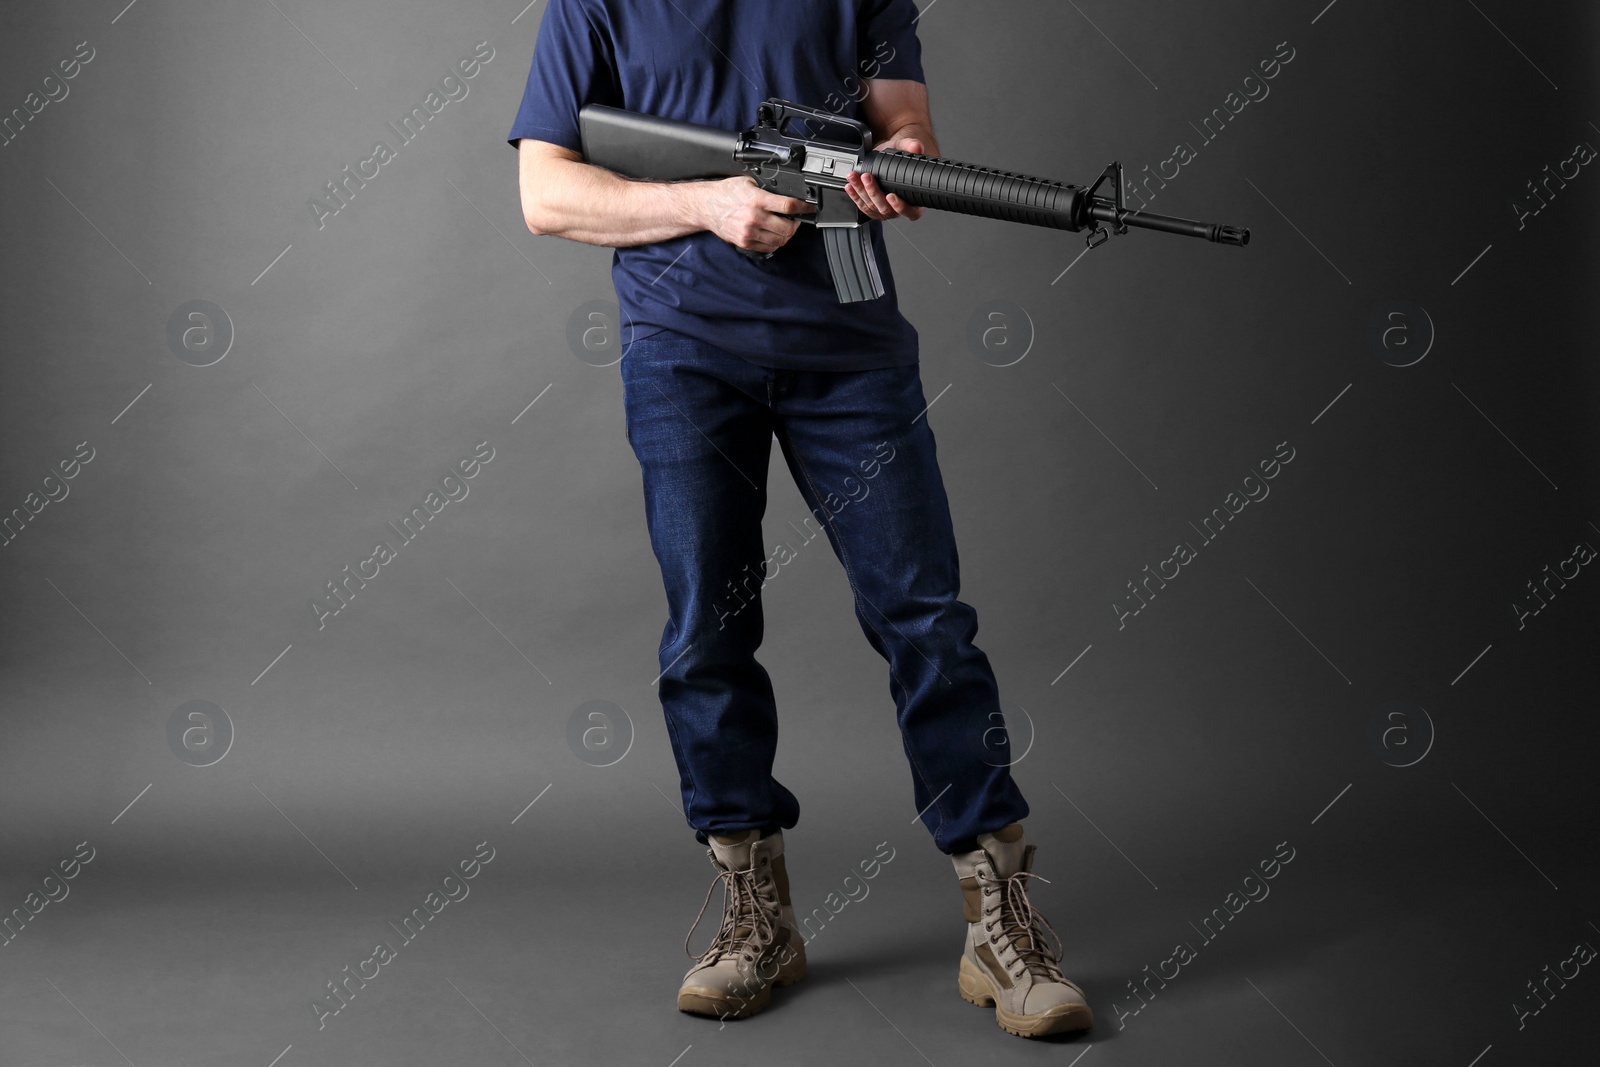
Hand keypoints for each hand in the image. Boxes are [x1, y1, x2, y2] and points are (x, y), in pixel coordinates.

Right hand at [694, 176, 815, 253]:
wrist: (706, 206)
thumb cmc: (726, 193)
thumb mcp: (748, 182)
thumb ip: (767, 189)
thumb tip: (787, 193)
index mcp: (757, 200)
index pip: (789, 206)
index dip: (803, 207)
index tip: (809, 208)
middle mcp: (754, 217)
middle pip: (787, 228)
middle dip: (795, 224)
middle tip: (795, 219)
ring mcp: (750, 232)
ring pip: (780, 240)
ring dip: (786, 235)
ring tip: (784, 227)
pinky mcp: (745, 242)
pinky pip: (768, 248)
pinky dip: (775, 243)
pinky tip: (773, 235)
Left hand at [844, 137, 926, 221]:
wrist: (888, 157)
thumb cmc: (899, 156)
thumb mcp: (904, 147)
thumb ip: (911, 145)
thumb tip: (916, 146)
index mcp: (914, 200)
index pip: (911, 211)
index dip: (900, 206)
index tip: (891, 196)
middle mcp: (899, 208)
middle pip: (886, 208)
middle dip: (874, 193)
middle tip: (867, 177)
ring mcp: (885, 210)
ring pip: (872, 207)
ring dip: (861, 192)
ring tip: (854, 177)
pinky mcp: (872, 208)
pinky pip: (863, 206)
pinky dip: (855, 196)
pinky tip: (850, 187)